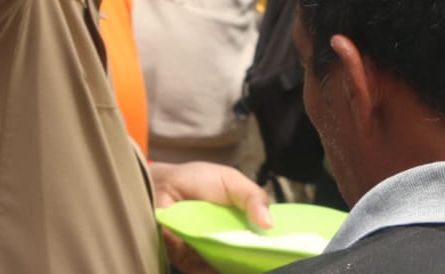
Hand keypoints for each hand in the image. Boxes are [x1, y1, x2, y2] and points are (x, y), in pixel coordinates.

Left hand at [151, 160, 272, 273]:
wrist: (160, 185)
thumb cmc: (197, 179)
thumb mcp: (231, 181)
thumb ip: (253, 197)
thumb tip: (270, 224)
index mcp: (243, 221)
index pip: (264, 240)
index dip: (274, 247)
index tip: (285, 253)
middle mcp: (230, 240)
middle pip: (249, 258)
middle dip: (257, 261)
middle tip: (267, 264)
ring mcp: (211, 252)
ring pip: (229, 267)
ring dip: (236, 268)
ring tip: (245, 267)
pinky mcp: (191, 262)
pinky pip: (204, 272)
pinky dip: (212, 273)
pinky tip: (218, 271)